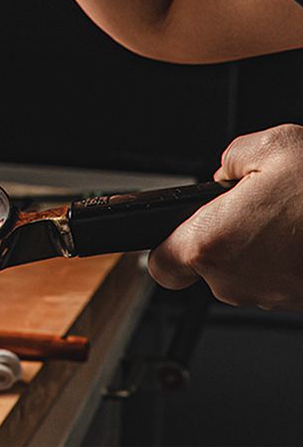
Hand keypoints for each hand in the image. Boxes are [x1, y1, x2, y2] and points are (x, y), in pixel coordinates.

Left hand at [149, 125, 302, 309]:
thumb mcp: (271, 145)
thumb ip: (230, 158)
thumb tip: (225, 171)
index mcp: (212, 242)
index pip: (161, 265)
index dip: (168, 246)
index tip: (179, 230)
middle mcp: (237, 281)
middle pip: (208, 268)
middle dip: (225, 238)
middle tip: (255, 209)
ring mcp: (273, 297)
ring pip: (249, 275)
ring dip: (263, 249)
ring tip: (293, 217)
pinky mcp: (301, 304)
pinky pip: (282, 281)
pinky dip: (291, 261)